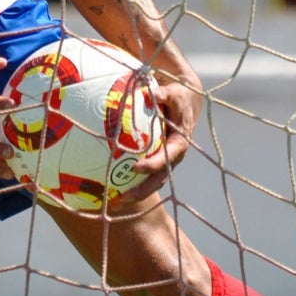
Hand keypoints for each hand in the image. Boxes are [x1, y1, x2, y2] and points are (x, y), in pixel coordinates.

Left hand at [121, 71, 202, 200]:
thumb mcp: (174, 94)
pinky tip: (111, 188)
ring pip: (152, 183)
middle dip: (142, 190)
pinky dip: (131, 183)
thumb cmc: (177, 97)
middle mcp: (173, 157)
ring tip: (114, 203)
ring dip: (135, 193)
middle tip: (122, 198)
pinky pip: (144, 176)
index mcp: (179, 144)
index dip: (152, 165)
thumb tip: (152, 92)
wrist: (184, 103)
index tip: (135, 168)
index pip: (167, 158)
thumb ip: (164, 94)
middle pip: (159, 179)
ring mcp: (165, 162)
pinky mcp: (156, 162)